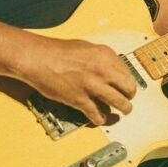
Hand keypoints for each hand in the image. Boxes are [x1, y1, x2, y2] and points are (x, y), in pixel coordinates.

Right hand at [17, 34, 137, 125]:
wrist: (38, 58)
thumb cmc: (57, 51)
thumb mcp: (85, 47)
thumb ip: (101, 58)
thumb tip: (111, 69)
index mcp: (105, 54)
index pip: (127, 71)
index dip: (127, 80)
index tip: (126, 85)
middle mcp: (102, 70)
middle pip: (129, 88)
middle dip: (129, 96)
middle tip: (127, 99)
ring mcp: (92, 86)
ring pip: (119, 103)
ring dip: (123, 109)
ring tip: (123, 111)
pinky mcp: (80, 100)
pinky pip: (97, 114)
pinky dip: (100, 119)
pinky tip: (99, 118)